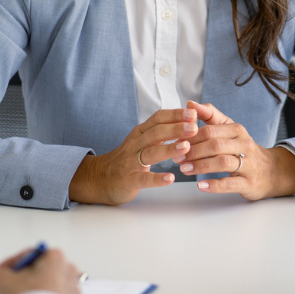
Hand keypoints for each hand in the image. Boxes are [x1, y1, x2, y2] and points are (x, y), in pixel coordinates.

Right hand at [0, 246, 80, 293]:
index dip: (11, 265)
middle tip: (7, 288)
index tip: (0, 274)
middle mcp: (68, 269)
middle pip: (38, 271)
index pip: (28, 256)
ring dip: (32, 290)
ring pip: (47, 285)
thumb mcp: (5, 282)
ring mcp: (73, 287)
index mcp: (55, 257)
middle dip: (22, 279)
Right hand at [68, 108, 198, 204]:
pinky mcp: (129, 180)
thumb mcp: (141, 140)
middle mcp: (135, 144)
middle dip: (176, 129)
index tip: (194, 114)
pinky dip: (157, 178)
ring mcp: (131, 162)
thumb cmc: (127, 158)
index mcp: (140, 133)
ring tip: (186, 147)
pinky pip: (144, 178)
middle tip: (194, 128)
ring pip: (150, 153)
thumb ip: (160, 131)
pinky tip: (170, 178)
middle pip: (156, 133)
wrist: (100, 178)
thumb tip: (185, 119)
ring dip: (169, 149)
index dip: (175, 115)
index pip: (158, 119)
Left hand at [176, 100, 294, 199]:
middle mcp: (244, 145)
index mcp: (236, 130)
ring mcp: (248, 164)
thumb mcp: (229, 129)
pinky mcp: (249, 183)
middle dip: (193, 151)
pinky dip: (214, 185)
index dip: (191, 136)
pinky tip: (200, 185)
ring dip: (200, 166)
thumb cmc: (243, 149)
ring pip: (222, 163)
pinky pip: (230, 183)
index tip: (176, 142)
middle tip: (176, 157)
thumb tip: (190, 103)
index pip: (210, 130)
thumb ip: (210, 115)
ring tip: (184, 170)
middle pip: (215, 145)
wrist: (271, 172)